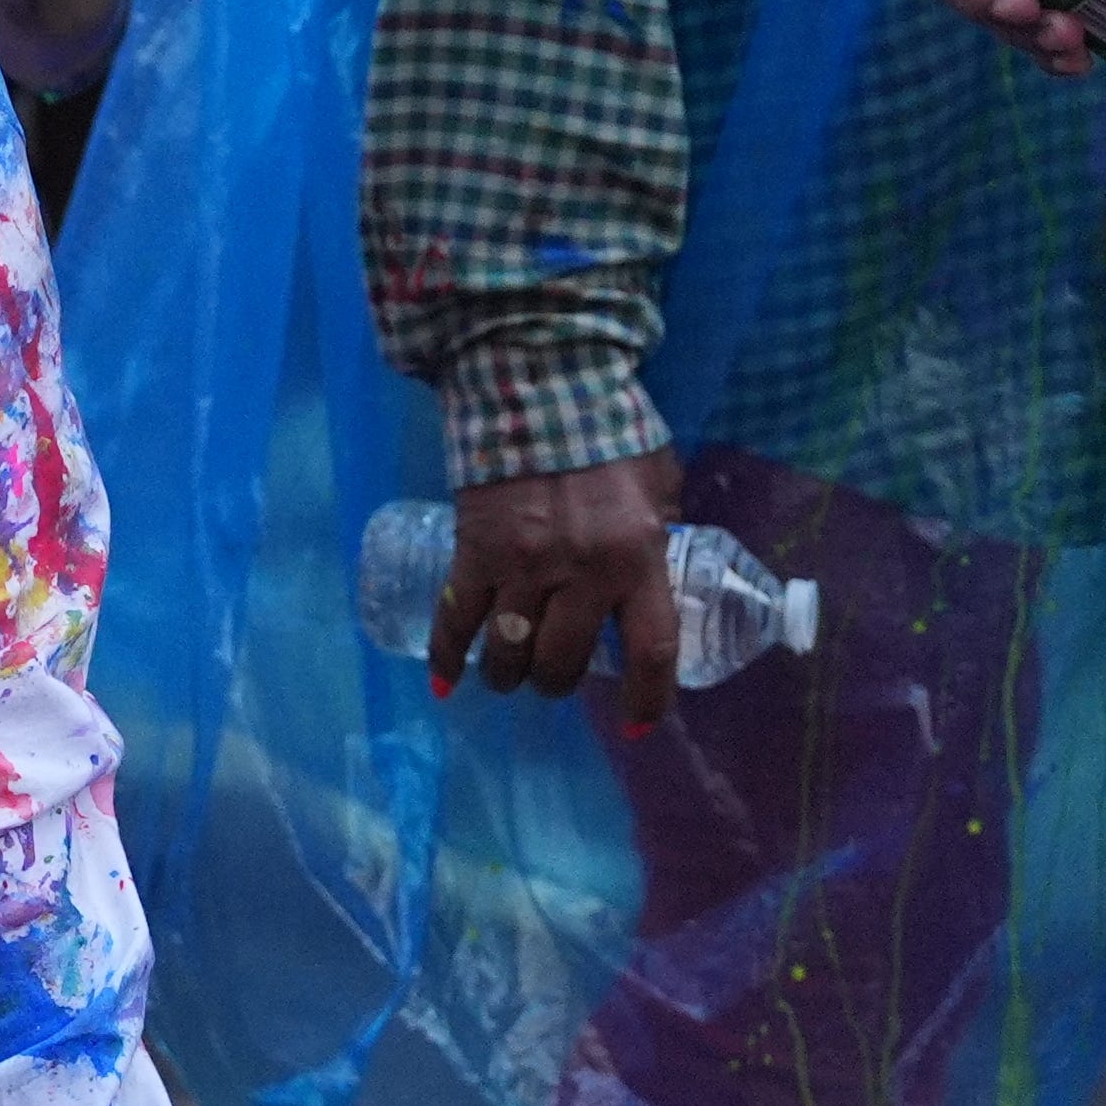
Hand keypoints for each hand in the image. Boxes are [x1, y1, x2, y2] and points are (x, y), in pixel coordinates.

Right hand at [432, 451, 687, 725]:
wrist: (540, 382)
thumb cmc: (612, 434)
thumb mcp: (658, 487)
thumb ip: (656, 537)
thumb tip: (651, 579)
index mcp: (637, 558)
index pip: (649, 651)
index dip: (646, 698)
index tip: (635, 723)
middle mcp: (580, 572)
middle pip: (563, 662)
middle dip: (557, 680)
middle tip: (554, 673)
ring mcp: (521, 565)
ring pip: (509, 652)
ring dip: (509, 674)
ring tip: (509, 672)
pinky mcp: (473, 552)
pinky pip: (456, 620)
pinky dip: (447, 656)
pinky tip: (447, 680)